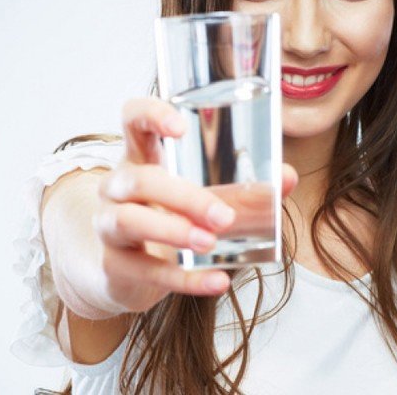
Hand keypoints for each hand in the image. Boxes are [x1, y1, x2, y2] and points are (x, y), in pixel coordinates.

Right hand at [92, 96, 297, 313]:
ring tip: (211, 242)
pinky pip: (145, 270)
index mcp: (140, 156)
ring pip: (128, 221)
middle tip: (224, 216)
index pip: (133, 119)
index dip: (151, 115)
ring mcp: (108, 225)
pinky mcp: (114, 265)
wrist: (126, 271)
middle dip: (183, 196)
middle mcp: (117, 186)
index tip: (180, 127)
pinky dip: (185, 278)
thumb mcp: (200, 196)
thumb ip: (244, 187)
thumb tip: (288, 177)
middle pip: (140, 180)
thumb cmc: (167, 217)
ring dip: (173, 231)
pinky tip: (217, 281)